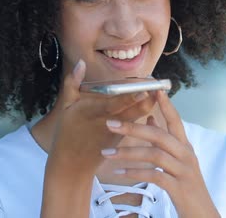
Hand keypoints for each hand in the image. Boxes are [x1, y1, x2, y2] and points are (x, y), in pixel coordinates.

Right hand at [47, 59, 156, 173]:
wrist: (72, 163)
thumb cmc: (67, 131)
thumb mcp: (65, 107)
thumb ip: (73, 83)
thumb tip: (81, 62)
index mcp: (92, 112)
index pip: (115, 104)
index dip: (131, 98)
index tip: (146, 90)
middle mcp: (108, 122)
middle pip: (133, 110)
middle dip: (148, 98)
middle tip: (160, 84)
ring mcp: (117, 131)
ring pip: (138, 117)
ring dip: (149, 104)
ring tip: (160, 90)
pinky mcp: (121, 137)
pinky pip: (136, 123)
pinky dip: (143, 112)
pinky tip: (153, 101)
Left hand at [102, 90, 219, 217]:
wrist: (203, 214)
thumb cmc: (186, 186)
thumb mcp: (178, 160)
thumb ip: (166, 139)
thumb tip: (150, 118)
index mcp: (185, 146)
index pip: (175, 120)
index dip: (165, 104)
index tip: (153, 88)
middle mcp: (186, 155)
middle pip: (159, 135)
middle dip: (133, 127)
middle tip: (110, 123)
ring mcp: (183, 171)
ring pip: (154, 154)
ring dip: (128, 152)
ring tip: (107, 153)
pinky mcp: (178, 187)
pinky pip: (154, 176)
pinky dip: (136, 172)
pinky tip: (120, 172)